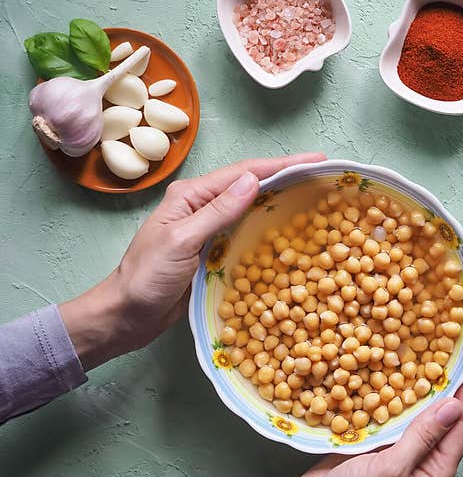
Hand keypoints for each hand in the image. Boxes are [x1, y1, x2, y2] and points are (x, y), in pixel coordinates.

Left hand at [59, 152, 325, 369]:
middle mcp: (201, 207)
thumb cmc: (146, 279)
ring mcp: (208, 230)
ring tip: (314, 196)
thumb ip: (216, 212)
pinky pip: (247, 233)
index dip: (281, 165)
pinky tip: (290, 232)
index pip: (243, 173)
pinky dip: (270, 228)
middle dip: (286, 177)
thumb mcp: (182, 242)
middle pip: (251, 185)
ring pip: (251, 208)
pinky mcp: (213, 252)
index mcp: (191, 196)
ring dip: (281, 200)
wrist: (126, 316)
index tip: (316, 160)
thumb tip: (252, 181)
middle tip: (323, 175)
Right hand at [263, 345, 462, 476]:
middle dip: (450, 379)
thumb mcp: (390, 472)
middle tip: (453, 344)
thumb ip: (422, 438)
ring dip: (423, 381)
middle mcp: (423, 461)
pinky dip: (396, 390)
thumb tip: (454, 404)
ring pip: (419, 410)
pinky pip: (394, 412)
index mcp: (435, 473)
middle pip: (444, 413)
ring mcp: (400, 452)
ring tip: (429, 350)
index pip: (462, 422)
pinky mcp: (377, 444)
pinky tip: (394, 369)